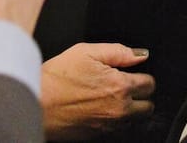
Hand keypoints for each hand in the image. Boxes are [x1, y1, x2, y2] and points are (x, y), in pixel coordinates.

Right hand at [40, 43, 154, 139]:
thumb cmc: (56, 77)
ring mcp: (110, 126)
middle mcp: (120, 109)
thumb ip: (118, 52)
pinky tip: (99, 109)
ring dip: (130, 110)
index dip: (140, 76)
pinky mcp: (100, 136)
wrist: (36, 103)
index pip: (150, 84)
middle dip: (139, 95)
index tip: (130, 74)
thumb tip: (140, 55)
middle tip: (121, 86)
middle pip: (148, 106)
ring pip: (135, 120)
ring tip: (109, 98)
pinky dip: (115, 121)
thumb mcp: (86, 51)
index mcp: (120, 86)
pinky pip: (119, 130)